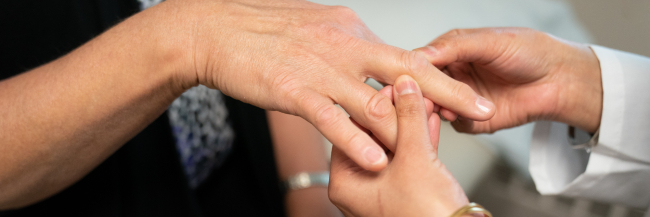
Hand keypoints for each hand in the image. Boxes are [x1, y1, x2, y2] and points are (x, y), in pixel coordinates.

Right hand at [150, 0, 495, 170]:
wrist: (212, 29)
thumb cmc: (260, 29)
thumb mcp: (314, 26)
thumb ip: (345, 42)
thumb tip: (367, 55)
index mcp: (350, 30)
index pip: (403, 56)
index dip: (437, 76)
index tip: (466, 90)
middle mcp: (342, 46)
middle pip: (406, 71)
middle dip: (447, 92)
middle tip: (480, 110)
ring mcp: (319, 68)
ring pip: (371, 101)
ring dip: (406, 127)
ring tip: (437, 149)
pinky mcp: (292, 89)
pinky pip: (331, 118)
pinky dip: (355, 140)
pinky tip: (376, 159)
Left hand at [329, 75, 468, 216]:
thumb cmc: (426, 216)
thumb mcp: (415, 157)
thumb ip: (409, 117)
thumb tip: (404, 86)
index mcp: (345, 183)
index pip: (351, 131)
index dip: (373, 104)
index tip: (389, 85)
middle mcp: (358, 190)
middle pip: (373, 138)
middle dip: (396, 112)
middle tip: (409, 89)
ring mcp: (382, 194)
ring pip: (394, 149)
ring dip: (411, 124)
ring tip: (424, 100)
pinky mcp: (405, 195)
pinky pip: (409, 162)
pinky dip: (420, 142)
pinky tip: (431, 122)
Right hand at [414, 28, 601, 132]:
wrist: (561, 79)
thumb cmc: (530, 51)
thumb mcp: (490, 41)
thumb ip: (455, 46)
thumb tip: (422, 54)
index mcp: (452, 52)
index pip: (422, 63)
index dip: (413, 71)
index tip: (407, 78)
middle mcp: (453, 76)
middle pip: (425, 89)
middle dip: (422, 94)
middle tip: (422, 97)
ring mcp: (462, 99)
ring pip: (437, 108)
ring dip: (438, 108)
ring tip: (444, 107)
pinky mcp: (474, 120)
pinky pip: (456, 124)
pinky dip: (457, 120)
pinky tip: (461, 115)